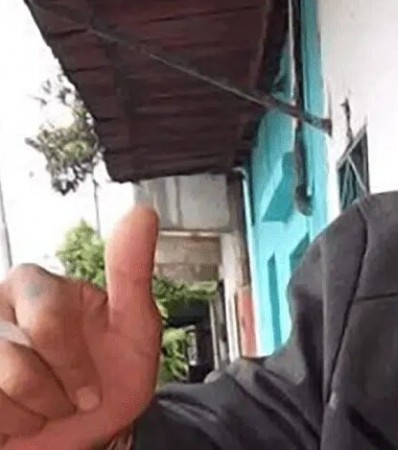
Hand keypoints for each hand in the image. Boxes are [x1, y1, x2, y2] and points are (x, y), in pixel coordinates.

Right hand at [0, 206, 161, 448]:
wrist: (96, 432)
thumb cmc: (112, 377)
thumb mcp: (136, 326)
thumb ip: (132, 270)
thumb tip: (141, 212)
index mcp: (35, 287)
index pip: (45, 319)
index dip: (72, 362)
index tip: (93, 386)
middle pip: (14, 358)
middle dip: (54, 391)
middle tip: (73, 398)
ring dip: (33, 415)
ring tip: (47, 407)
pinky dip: (10, 428)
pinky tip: (21, 419)